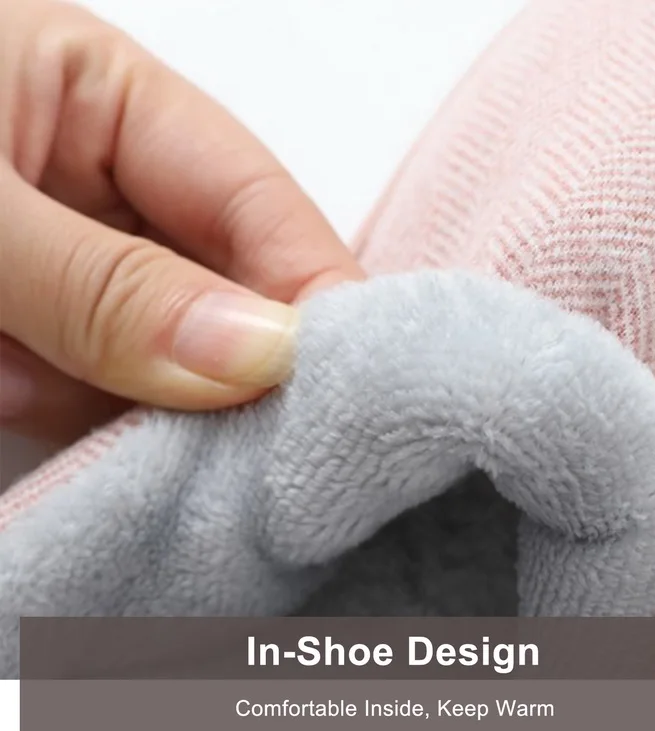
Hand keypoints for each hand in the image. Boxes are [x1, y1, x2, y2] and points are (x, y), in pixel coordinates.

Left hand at [0, 0, 362, 443]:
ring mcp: (83, 279)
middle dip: (215, 364)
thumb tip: (262, 356)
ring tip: (4, 373)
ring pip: (166, 366)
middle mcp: (111, 193)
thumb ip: (107, 284)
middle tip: (212, 431)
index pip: (255, 201)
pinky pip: (101, 406)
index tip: (348, 382)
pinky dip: (67, 419)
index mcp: (110, 103)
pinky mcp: (48, 350)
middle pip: (227, 295)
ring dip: (113, 398)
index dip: (310, 290)